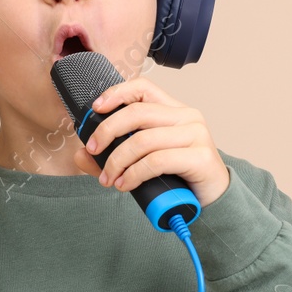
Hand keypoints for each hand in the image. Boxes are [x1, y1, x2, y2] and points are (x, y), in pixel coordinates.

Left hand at [71, 76, 230, 206]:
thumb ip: (111, 157)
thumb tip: (80, 155)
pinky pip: (157, 161)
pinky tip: (126, 185)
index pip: (143, 88)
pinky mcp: (201, 157)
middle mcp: (187, 117)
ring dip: (118, 161)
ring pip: (143, 140)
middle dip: (107, 132)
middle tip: (93, 151)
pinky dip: (134, 174)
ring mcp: (196, 135)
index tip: (96, 108)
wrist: (212, 202)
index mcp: (174, 111)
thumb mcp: (142, 164)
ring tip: (109, 179)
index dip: (117, 93)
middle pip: (138, 113)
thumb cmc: (178, 178)